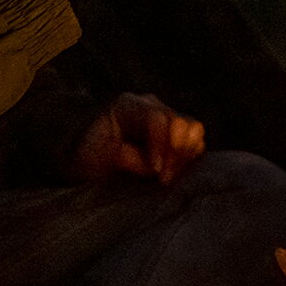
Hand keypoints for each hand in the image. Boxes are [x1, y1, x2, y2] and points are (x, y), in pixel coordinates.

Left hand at [71, 92, 205, 185]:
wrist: (89, 159)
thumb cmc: (89, 156)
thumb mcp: (96, 157)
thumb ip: (125, 157)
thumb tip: (154, 166)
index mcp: (129, 105)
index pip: (156, 119)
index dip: (160, 145)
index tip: (156, 172)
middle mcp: (152, 106)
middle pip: (180, 123)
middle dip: (174, 154)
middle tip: (162, 180)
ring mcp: (167, 117)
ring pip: (193, 130)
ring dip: (184, 157)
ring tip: (167, 177)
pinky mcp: (177, 134)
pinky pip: (196, 142)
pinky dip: (189, 159)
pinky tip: (172, 173)